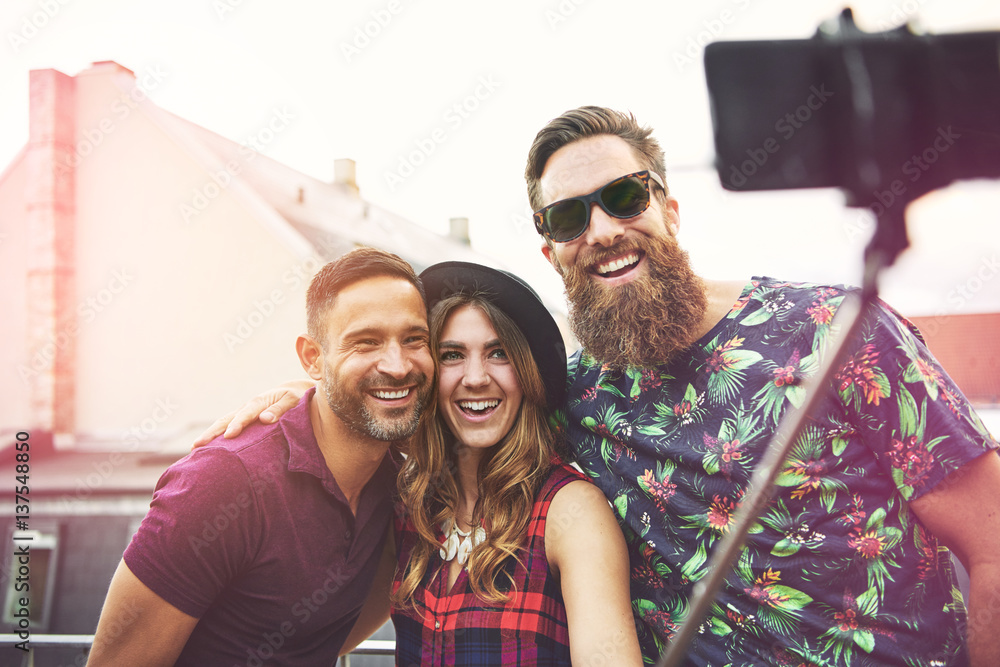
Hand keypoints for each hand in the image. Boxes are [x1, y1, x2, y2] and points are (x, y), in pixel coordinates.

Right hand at [191, 380, 313, 447]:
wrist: (295, 392)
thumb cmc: (296, 398)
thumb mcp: (293, 401)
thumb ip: (280, 409)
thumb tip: (265, 419)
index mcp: (259, 402)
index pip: (246, 415)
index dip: (237, 424)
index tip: (229, 436)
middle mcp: (247, 407)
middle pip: (227, 419)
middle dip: (212, 432)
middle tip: (197, 445)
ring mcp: (243, 413)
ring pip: (223, 423)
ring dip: (209, 435)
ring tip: (194, 448)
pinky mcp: (243, 419)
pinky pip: (227, 426)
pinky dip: (216, 436)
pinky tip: (206, 448)